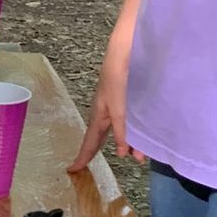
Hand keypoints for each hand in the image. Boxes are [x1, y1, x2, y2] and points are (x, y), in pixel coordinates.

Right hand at [70, 28, 141, 172]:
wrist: (128, 47)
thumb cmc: (118, 74)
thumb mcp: (119, 106)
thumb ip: (121, 130)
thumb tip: (123, 153)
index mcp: (100, 113)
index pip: (90, 141)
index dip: (83, 156)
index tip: (73, 170)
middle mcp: (107, 110)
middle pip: (102, 135)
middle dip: (102, 149)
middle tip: (100, 164)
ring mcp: (117, 102)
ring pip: (119, 128)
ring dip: (127, 142)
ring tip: (140, 155)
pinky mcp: (128, 95)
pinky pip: (128, 119)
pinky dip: (134, 129)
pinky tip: (144, 132)